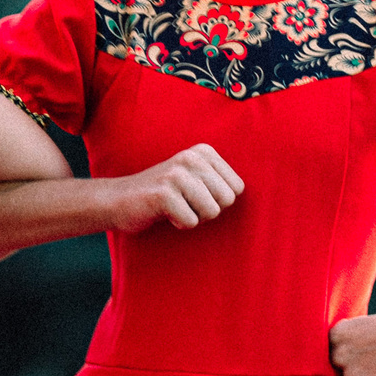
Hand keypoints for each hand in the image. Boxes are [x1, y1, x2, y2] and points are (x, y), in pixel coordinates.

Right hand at [104, 144, 243, 232]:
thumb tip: (256, 197)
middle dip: (207, 210)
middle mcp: (191, 157)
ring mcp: (177, 174)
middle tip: (184, 203)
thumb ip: (221, 182)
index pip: (237, 189)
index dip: (217, 200)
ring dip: (193, 217)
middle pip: (227, 200)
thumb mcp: (195, 179)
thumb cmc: (164, 195)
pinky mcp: (164, 193)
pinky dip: (178, 224)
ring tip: (174, 207)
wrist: (119, 200)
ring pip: (212, 212)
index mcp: (204, 151)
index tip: (194, 195)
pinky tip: (163, 213)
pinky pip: (191, 222)